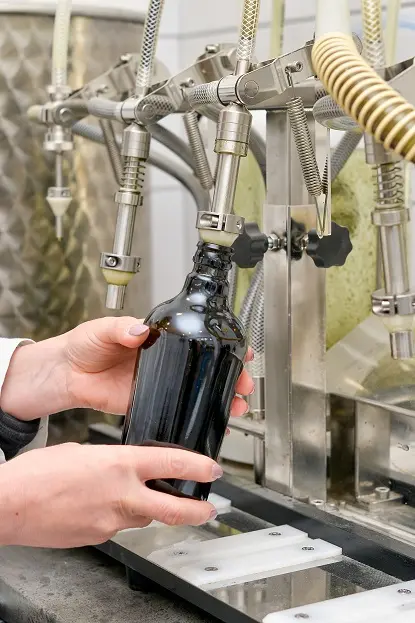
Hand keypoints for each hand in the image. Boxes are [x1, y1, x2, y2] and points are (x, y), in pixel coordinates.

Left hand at [0, 317, 253, 420]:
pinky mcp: (145, 401)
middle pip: (203, 366)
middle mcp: (161, 360)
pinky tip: (208, 420)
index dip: (219, 342)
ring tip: (238, 406)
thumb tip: (138, 329)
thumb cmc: (82, 345)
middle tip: (245, 383)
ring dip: (217, 397)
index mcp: (155, 337)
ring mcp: (156, 382)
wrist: (64, 373)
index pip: (194, 337)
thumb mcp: (102, 329)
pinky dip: (191, 415)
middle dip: (228, 375)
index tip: (239, 348)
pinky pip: (173, 408)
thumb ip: (120, 328)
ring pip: (194, 389)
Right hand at [0, 443, 221, 547]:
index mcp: (120, 464)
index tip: (213, 469)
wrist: (10, 505)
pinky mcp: (99, 537)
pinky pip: (119, 527)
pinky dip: (121, 517)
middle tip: (210, 509)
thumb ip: (112, 460)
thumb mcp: (83, 450)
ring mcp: (111, 521)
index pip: (173, 464)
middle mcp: (122, 494)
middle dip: (198, 510)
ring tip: (146, 500)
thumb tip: (123, 467)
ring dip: (151, 510)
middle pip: (175, 508)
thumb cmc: (38, 474)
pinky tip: (104, 507)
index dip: (199, 467)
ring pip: (145, 518)